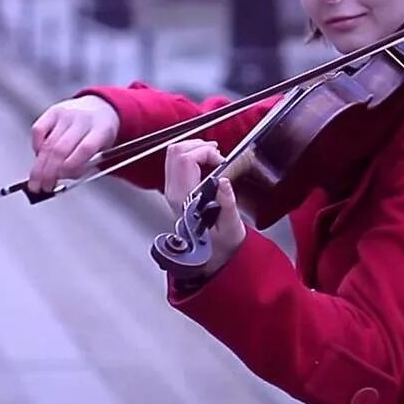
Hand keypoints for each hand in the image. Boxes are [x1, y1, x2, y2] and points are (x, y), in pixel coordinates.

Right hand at [28, 95, 120, 192]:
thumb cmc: (100, 135)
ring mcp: (66, 113)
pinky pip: (38, 129)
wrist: (100, 108)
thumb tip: (59, 178)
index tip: (60, 180)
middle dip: (49, 172)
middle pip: (61, 148)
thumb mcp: (103, 150)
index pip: (85, 149)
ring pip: (48, 143)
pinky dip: (36, 146)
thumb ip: (85, 165)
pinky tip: (38, 157)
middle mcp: (82, 119)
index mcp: (101, 130)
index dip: (70, 166)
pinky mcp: (53, 111)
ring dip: (39, 165)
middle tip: (41, 187)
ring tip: (36, 181)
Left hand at [162, 140, 245, 277]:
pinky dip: (191, 154)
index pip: (186, 160)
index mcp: (185, 199)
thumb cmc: (220, 246)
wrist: (209, 258)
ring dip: (193, 147)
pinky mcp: (176, 189)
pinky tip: (206, 162)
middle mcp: (174, 192)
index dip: (206, 152)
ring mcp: (172, 190)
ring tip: (213, 154)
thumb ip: (227, 205)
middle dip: (198, 145)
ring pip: (173, 154)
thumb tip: (224, 182)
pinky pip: (176, 162)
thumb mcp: (231, 228)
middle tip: (216, 152)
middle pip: (175, 151)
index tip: (221, 161)